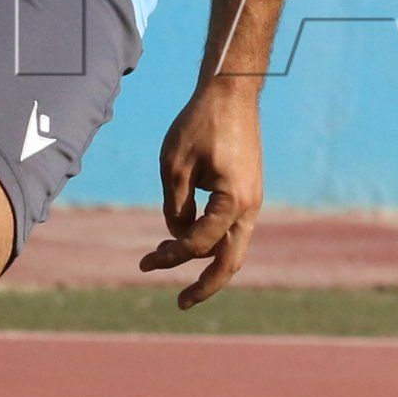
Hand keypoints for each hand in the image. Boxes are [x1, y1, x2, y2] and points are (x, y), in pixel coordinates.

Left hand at [141, 83, 263, 309]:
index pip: (199, 243)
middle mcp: (249, 207)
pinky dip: (209, 238)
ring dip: (201, 257)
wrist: (232, 92)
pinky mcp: (247, 192)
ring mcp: (252, 200)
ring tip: (164, 257)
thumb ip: (175, 207)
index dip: (171, 256)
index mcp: (233, 202)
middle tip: (180, 303)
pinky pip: (230, 228)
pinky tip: (183, 236)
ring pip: (231, 246)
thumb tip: (178, 236)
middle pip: (230, 262)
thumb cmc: (200, 124)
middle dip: (204, 286)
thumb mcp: (174, 166)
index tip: (146, 262)